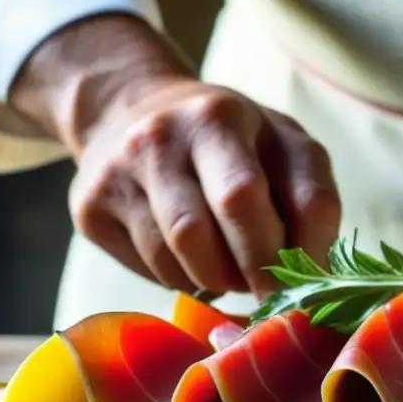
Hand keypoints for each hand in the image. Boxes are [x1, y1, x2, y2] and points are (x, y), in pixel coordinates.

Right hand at [9, 15, 339, 297]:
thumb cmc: (231, 141)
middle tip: (267, 293)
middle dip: (250, 273)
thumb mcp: (282, 146)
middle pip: (206, 230)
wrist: (132, 108)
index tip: (302, 284)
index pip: (255, 197)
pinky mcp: (90, 208)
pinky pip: (149, 269)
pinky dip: (181, 278)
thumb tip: (313, 278)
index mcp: (219, 116)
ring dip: (215, 281)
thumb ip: (311, 202)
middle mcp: (160, 136)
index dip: (289, 252)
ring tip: (229, 266)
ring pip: (176, 259)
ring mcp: (118, 171)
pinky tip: (190, 257)